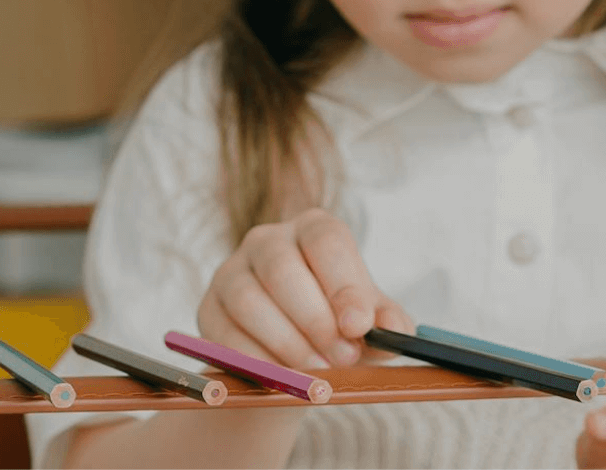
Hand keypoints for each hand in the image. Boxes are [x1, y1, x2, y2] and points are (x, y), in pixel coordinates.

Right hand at [197, 208, 412, 370]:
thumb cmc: (338, 328)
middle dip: (315, 319)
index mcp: (313, 229)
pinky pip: (226, 333)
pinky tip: (284, 377)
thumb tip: (396, 330)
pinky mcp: (209, 308)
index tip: (359, 325)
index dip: (342, 283)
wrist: (292, 359)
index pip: (325, 240)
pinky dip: (258, 360)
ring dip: (287, 342)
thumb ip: (387, 324)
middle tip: (343, 358)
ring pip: (249, 300)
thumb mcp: (368, 323)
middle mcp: (267, 240)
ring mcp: (231, 271)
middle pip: (282, 268)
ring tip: (317, 372)